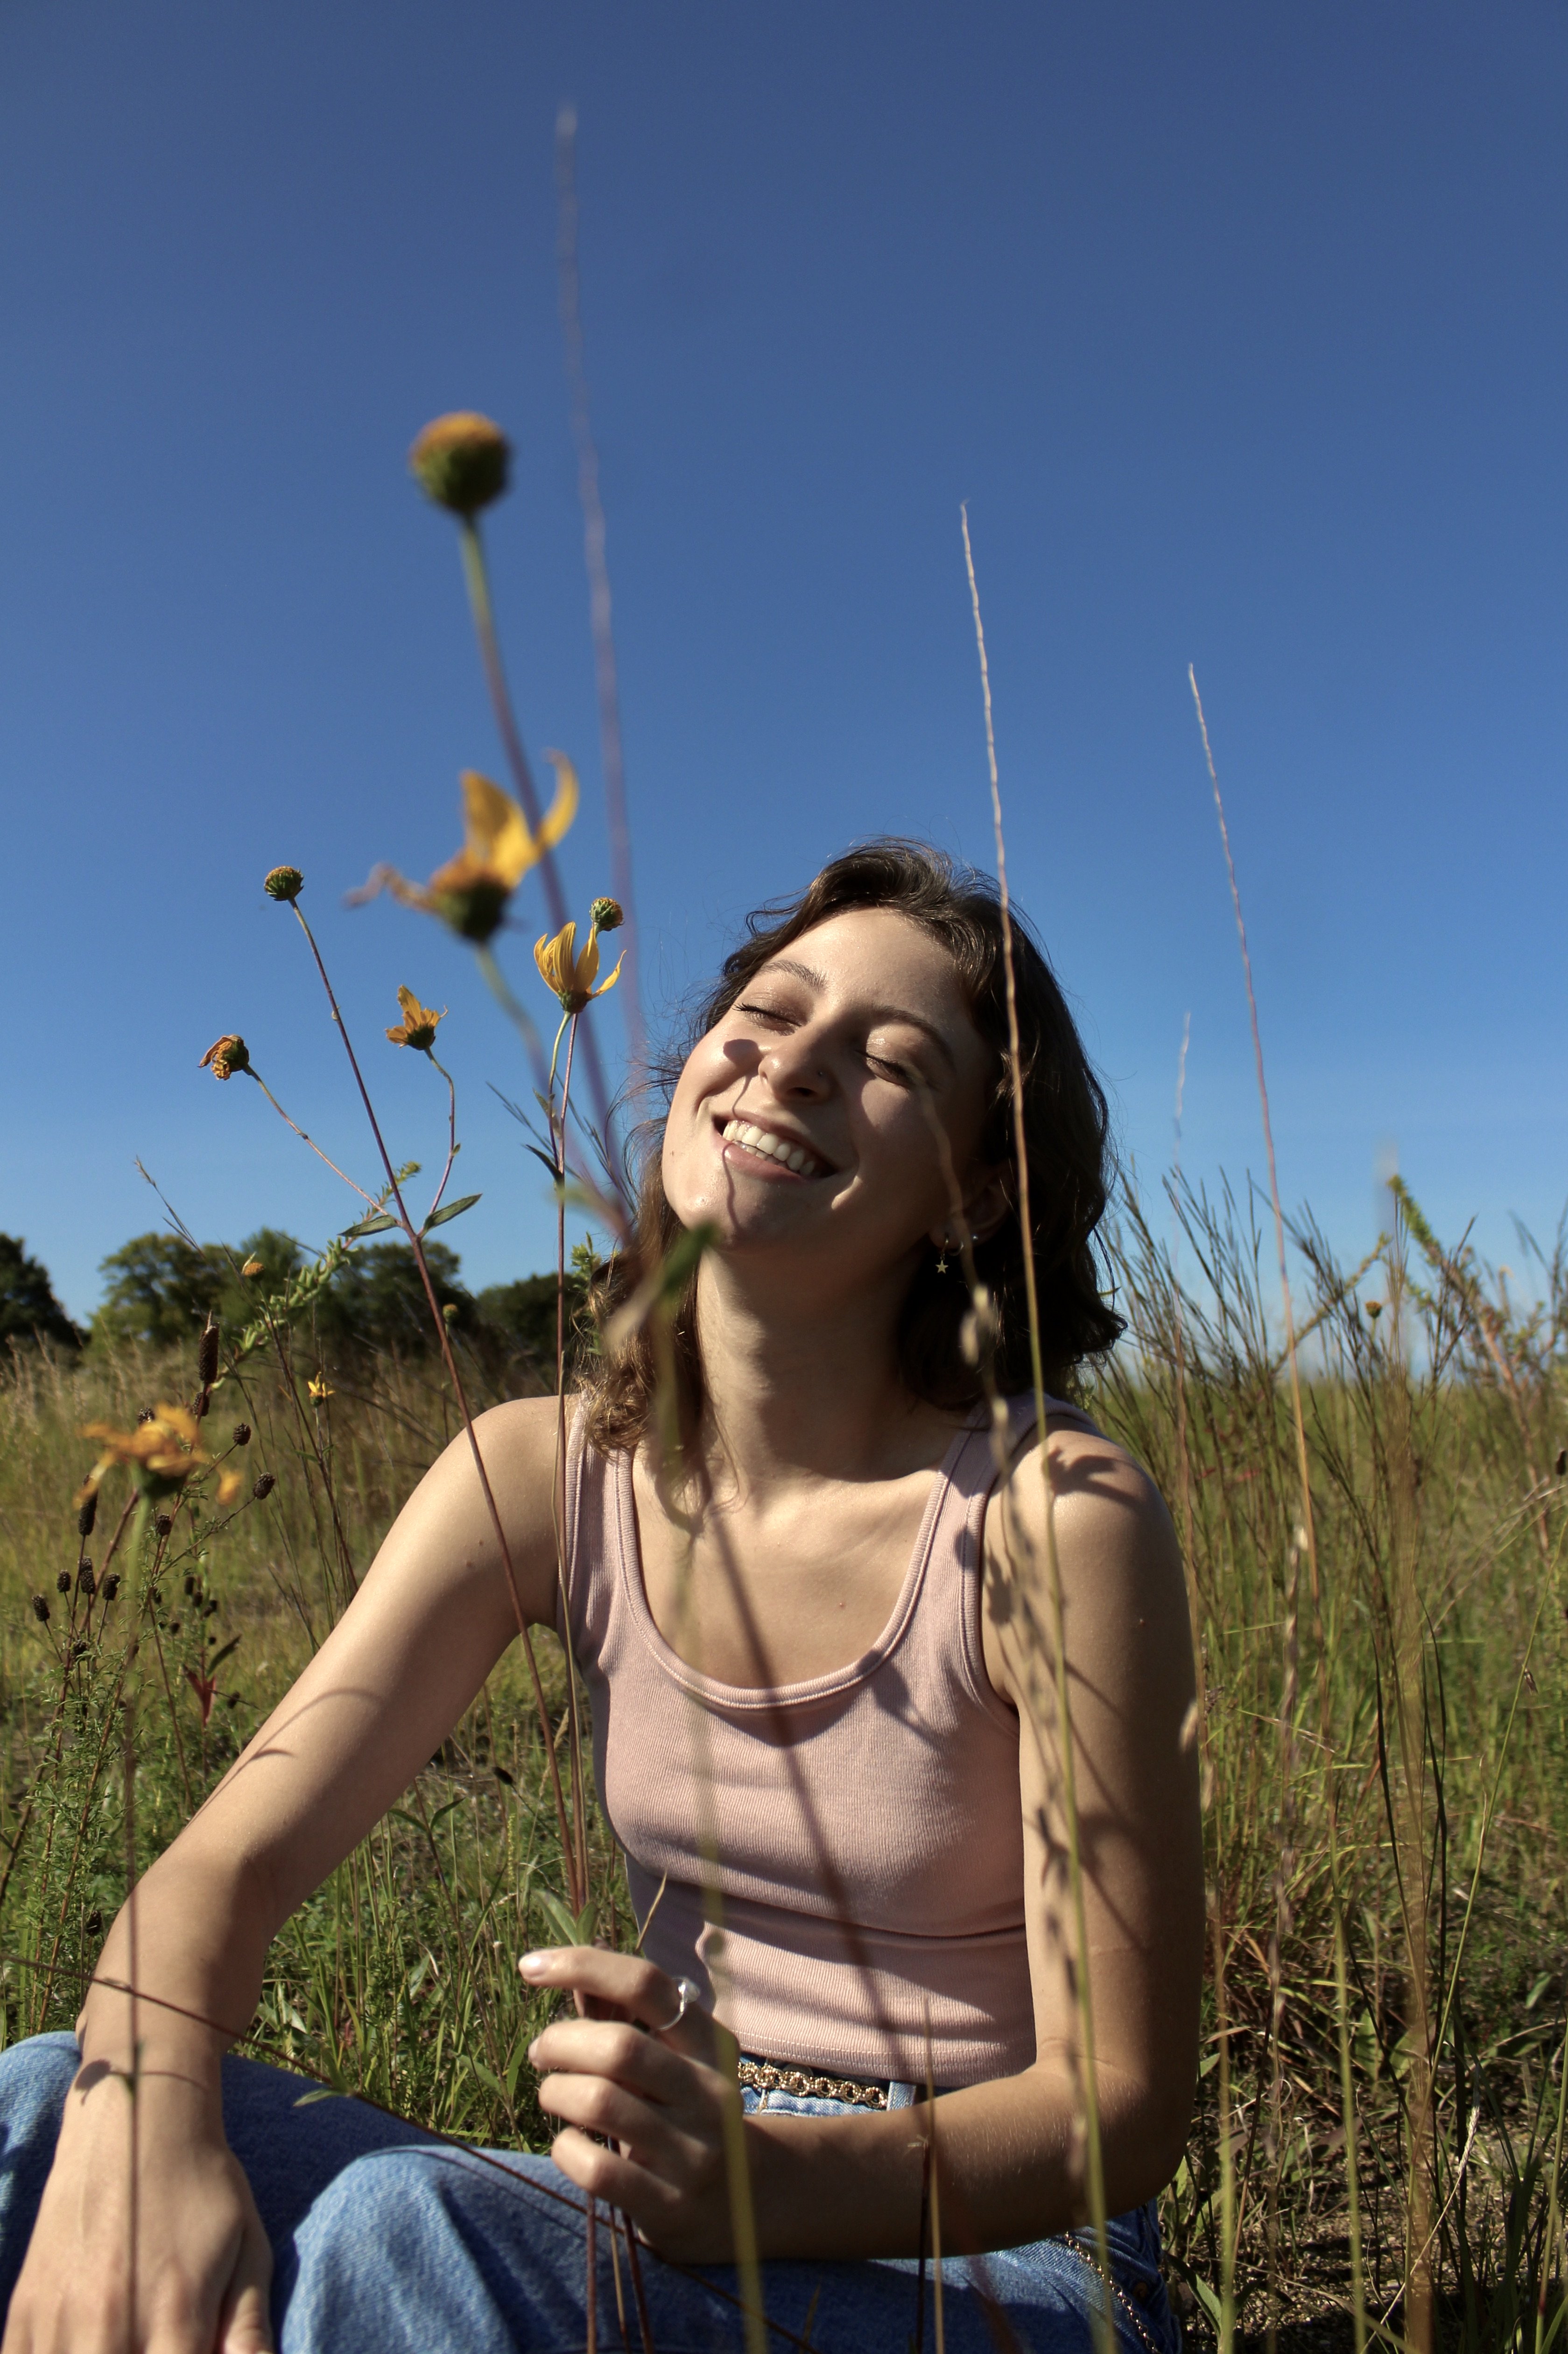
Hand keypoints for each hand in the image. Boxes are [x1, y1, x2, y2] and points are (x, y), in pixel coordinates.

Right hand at [2, 2065, 272, 2352]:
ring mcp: (58, 2321)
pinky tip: (84, 2342)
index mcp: (174, 2314)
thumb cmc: (202, 2187)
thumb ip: (248, 2331)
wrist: (137, 2118)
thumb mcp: (247, 2251)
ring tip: (128, 2337)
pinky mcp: (24, 2311)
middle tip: (158, 2343)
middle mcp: (111, 2323)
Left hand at [520, 1945, 740, 2259]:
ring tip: (552, 2094)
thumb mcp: (669, 2060)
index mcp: (710, 2042)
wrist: (738, 2202)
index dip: (585, 1965)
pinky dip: (565, 2149)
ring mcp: (693, 2151)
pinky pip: (596, 2169)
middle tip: (540, 2051)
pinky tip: (569, 2143)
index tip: (531, 1966)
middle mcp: (708, 2091)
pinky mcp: (669, 2204)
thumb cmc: (682, 2112)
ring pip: (601, 2102)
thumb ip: (621, 2016)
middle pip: (619, 2046)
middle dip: (560, 2041)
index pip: (647, 1985)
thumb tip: (564, 1967)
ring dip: (556, 2092)